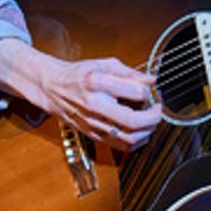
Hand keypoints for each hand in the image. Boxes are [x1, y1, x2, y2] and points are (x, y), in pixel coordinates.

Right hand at [0, 39, 162, 150]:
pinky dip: (136, 141)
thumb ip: (130, 73)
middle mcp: (95, 105)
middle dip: (153, 117)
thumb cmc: (78, 74)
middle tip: (157, 110)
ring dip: (147, 131)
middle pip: (134, 122)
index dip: (148, 91)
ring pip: (129, 139)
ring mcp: (93, 123)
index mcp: (97, 82)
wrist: (53, 88)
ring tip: (149, 120)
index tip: (149, 90)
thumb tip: (151, 81)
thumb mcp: (104, 64)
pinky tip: (139, 131)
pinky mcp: (93, 135)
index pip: (135, 92)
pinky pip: (121, 146)